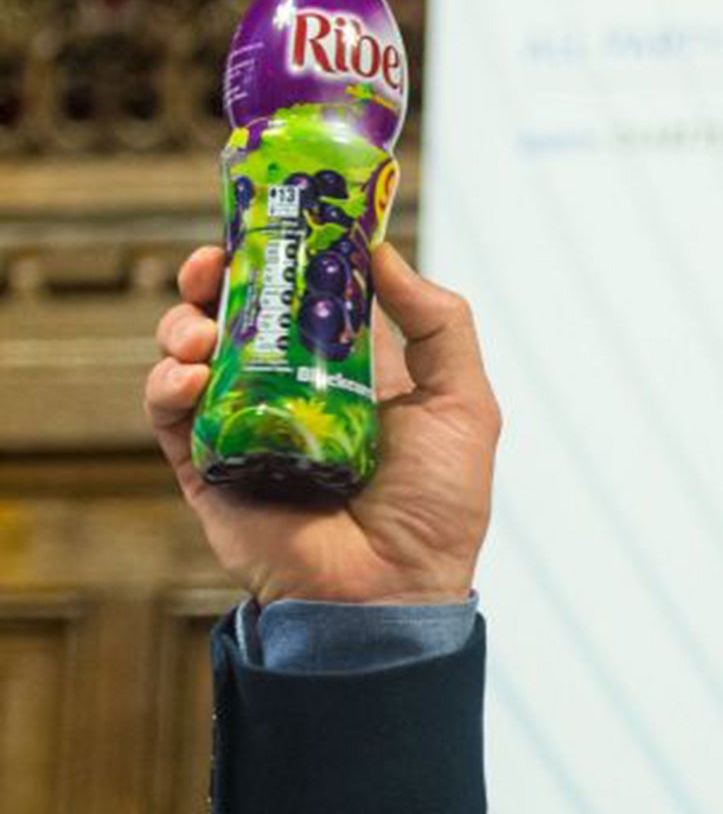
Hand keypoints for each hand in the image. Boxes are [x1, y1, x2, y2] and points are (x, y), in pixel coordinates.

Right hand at [144, 243, 501, 605]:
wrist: (392, 594)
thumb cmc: (438, 505)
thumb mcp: (464, 401)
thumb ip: (438, 323)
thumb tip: (383, 250)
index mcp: (349, 371)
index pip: (301, 296)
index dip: (279, 255)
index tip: (269, 219)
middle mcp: (290, 390)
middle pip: (234, 314)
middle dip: (213, 278)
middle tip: (210, 262)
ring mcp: (244, 426)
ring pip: (191, 355)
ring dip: (183, 326)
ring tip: (201, 332)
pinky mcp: (208, 468)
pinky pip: (170, 415)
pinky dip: (167, 386)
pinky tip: (188, 376)